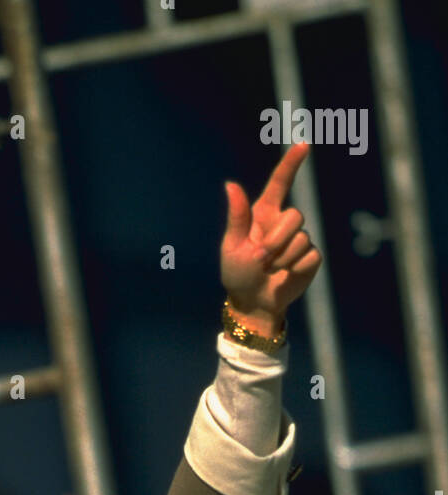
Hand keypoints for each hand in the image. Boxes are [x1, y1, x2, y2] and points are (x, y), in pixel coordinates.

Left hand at [221, 143, 321, 333]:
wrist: (253, 303)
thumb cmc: (237, 273)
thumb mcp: (232, 246)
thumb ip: (237, 217)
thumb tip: (230, 184)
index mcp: (264, 213)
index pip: (280, 182)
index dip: (291, 163)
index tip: (304, 145)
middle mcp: (284, 222)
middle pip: (295, 215)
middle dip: (277, 239)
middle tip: (261, 259)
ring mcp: (300, 238)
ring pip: (302, 237)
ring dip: (282, 258)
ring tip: (269, 269)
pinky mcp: (310, 257)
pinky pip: (310, 255)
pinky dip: (295, 268)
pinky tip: (285, 275)